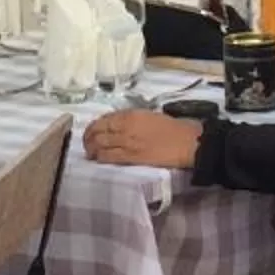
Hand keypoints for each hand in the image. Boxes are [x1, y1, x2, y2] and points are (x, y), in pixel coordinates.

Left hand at [82, 110, 205, 170]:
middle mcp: (125, 126)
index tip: (92, 130)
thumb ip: (133, 119)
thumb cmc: (173, 127)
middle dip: (88, 137)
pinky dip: (100, 157)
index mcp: (131, 114)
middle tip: (87, 143)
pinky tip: (98, 159)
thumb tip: (120, 124)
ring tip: (90, 153)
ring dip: (91, 149)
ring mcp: (127, 142)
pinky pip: (109, 157)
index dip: (94, 125)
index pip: (104, 119)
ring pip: (99, 144)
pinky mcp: (132, 157)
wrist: (186, 142)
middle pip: (98, 131)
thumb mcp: (150, 115)